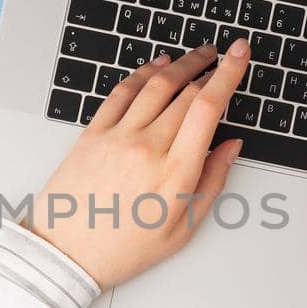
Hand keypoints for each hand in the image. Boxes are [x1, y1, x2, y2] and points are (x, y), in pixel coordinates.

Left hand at [29, 41, 251, 289]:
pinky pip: (122, 92)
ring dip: (180, 63)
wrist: (65, 253)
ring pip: (155, 84)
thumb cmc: (122, 249)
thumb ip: (212, 182)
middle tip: (223, 55)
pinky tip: (156, 67)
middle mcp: (147, 147)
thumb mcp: (182, 229)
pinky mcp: (93, 134)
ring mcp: (117, 137)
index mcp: (175, 172)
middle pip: (186, 91)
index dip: (230, 73)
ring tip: (195, 55)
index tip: (241, 54)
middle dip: (210, 66)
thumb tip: (231, 146)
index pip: (209, 106)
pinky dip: (143, 73)